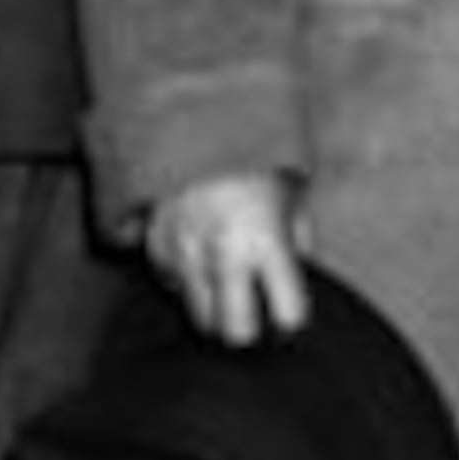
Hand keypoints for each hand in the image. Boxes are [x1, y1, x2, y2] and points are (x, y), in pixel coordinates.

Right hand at [143, 172, 310, 344]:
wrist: (197, 125)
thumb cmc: (254, 157)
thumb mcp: (295, 190)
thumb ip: (299, 234)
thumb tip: (302, 268)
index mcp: (267, 242)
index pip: (287, 314)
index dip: (292, 317)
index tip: (291, 312)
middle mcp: (224, 257)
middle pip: (235, 333)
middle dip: (249, 329)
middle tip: (256, 311)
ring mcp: (185, 257)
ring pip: (200, 318)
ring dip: (217, 309)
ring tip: (230, 286)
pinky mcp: (157, 251)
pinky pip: (174, 286)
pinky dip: (189, 280)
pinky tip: (202, 257)